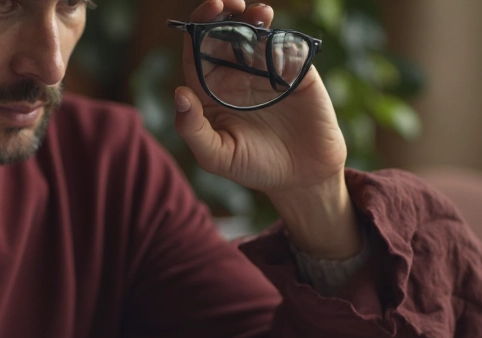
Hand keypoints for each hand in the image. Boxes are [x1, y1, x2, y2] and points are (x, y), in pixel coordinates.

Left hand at [173, 0, 347, 199]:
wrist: (302, 177)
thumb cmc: (253, 167)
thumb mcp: (217, 156)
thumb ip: (192, 129)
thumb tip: (179, 94)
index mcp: (211, 92)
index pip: (197, 52)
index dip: (197, 29)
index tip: (205, 15)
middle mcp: (236, 76)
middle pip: (223, 35)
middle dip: (223, 14)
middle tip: (229, 4)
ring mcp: (266, 71)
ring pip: (255, 33)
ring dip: (253, 17)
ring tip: (258, 13)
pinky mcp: (296, 72)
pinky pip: (286, 46)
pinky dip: (281, 34)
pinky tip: (278, 34)